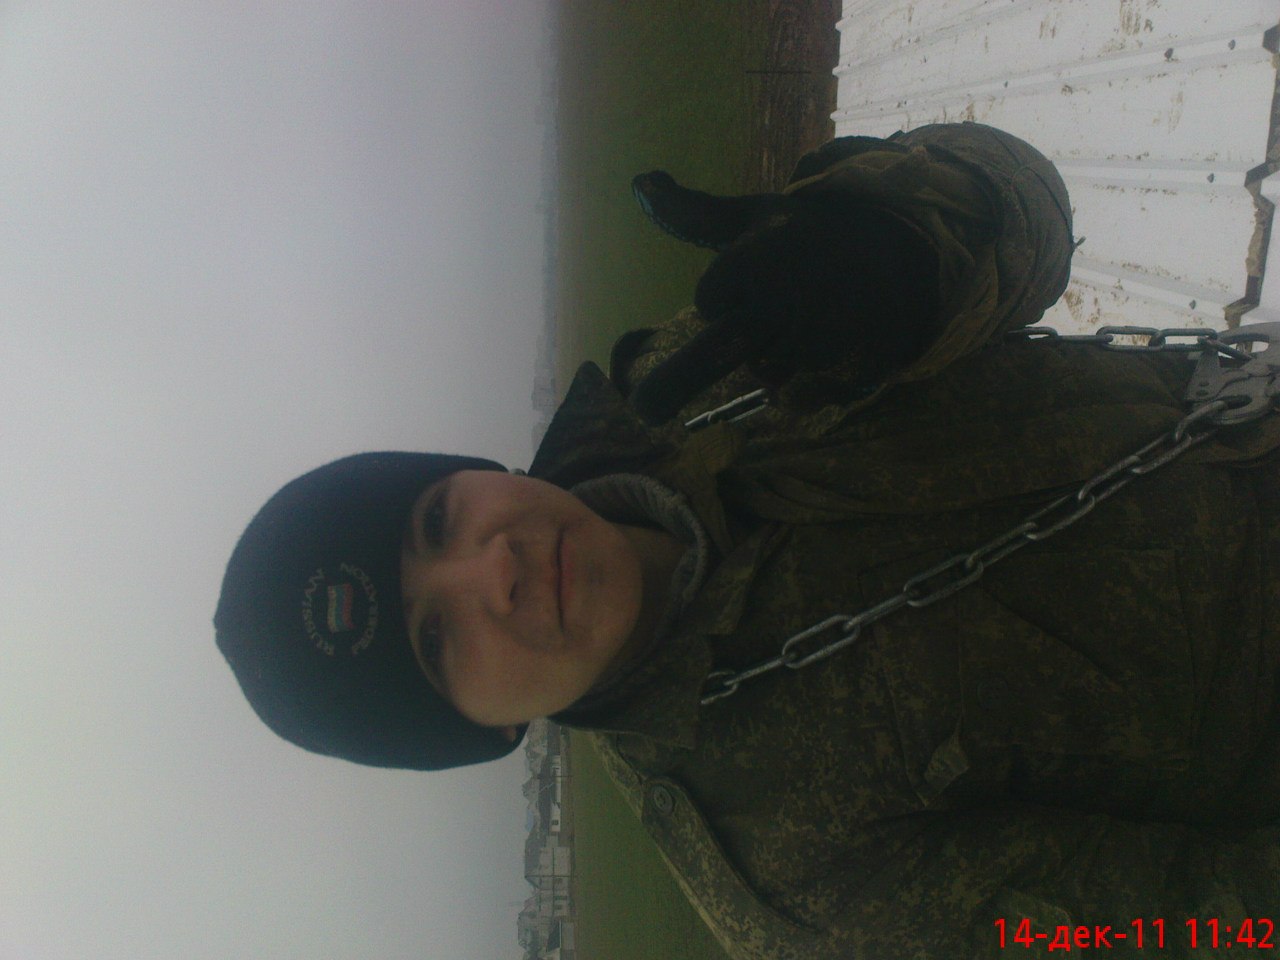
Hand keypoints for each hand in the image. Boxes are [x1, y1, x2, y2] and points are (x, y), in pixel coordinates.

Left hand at [628, 171, 938, 424]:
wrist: (897, 256)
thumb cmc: (807, 236)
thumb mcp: (754, 216)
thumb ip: (694, 212)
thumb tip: (638, 182)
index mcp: (761, 254)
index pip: (709, 298)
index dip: (720, 292)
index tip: (745, 276)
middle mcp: (787, 295)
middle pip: (719, 349)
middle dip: (676, 380)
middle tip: (642, 410)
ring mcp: (819, 335)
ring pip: (765, 370)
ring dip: (771, 354)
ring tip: (804, 318)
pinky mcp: (846, 365)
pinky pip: (798, 395)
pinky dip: (799, 382)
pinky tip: (819, 349)